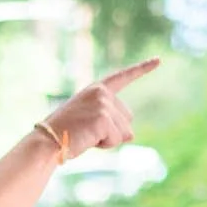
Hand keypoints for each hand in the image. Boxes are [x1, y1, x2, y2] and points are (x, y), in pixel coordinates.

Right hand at [39, 59, 158, 158]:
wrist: (48, 140)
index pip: (123, 77)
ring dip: (108, 140)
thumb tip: (131, 135)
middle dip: (114, 131)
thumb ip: (112, 122)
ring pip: (125, 132)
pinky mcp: (103, 118)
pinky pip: (116, 140)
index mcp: (97, 89)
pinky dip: (104, 145)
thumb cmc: (66, 133)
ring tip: (85, 135)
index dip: (142, 69)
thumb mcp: (91, 123)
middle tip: (88, 131)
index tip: (158, 60)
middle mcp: (102, 93)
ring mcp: (103, 104)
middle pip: (128, 119)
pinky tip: (87, 140)